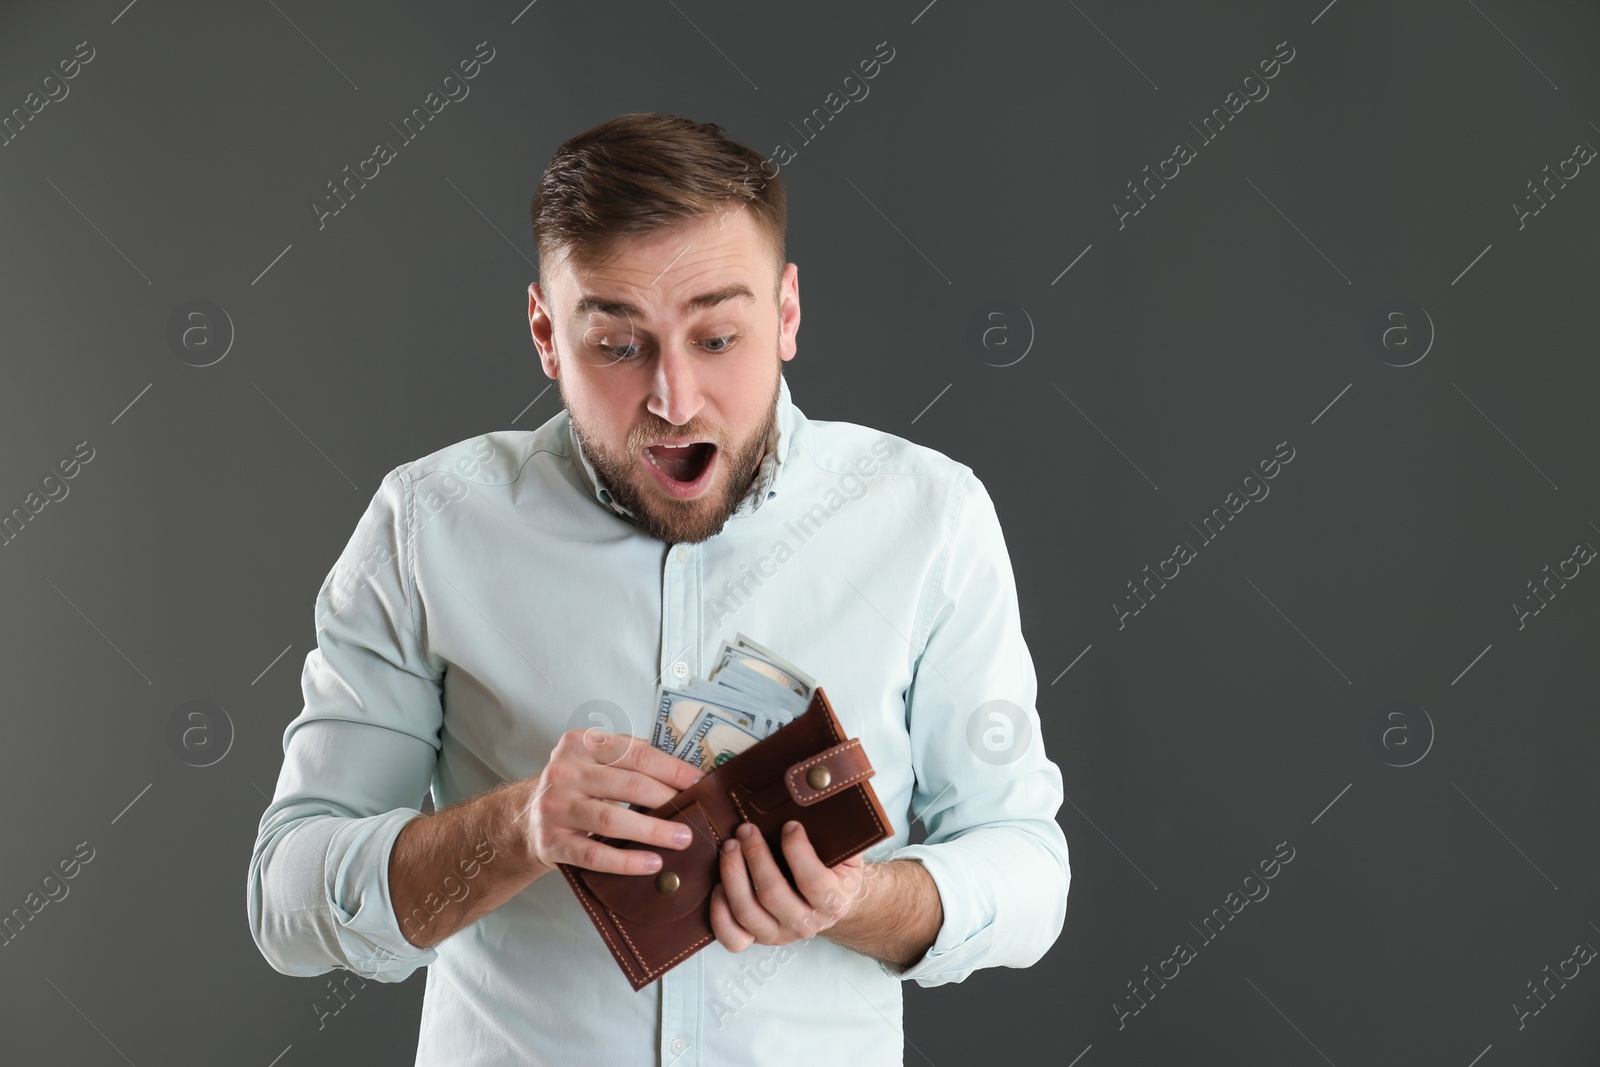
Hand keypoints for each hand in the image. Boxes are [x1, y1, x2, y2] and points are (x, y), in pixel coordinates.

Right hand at [523, 729, 704, 876]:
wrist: (524, 820)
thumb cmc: (575, 788)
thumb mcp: (594, 760)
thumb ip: (630, 756)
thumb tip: (684, 770)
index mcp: (580, 744)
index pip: (635, 753)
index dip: (672, 768)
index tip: (698, 781)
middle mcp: (564, 771)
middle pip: (628, 784)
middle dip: (667, 799)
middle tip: (695, 812)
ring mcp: (555, 807)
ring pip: (613, 819)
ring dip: (653, 831)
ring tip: (681, 839)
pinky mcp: (551, 841)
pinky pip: (595, 853)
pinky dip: (626, 860)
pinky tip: (651, 863)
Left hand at [709, 820, 868, 950]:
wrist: (832, 899)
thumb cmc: (835, 866)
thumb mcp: (847, 849)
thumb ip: (840, 829)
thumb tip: (821, 787)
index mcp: (835, 902)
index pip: (814, 882)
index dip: (797, 851)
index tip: (789, 825)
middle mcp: (807, 923)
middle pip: (774, 895)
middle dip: (756, 856)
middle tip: (746, 829)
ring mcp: (780, 934)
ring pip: (748, 913)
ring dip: (733, 875)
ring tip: (730, 846)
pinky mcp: (758, 938)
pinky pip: (733, 938)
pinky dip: (720, 914)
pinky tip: (718, 887)